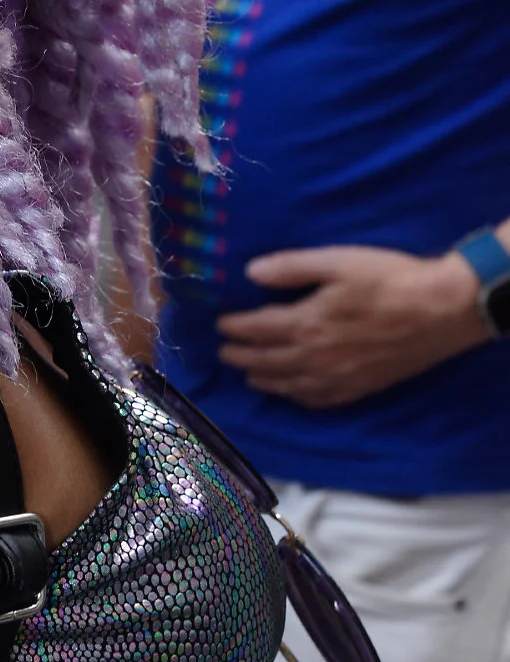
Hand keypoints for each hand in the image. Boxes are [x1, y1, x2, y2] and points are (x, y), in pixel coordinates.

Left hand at [216, 243, 491, 407]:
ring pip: (289, 385)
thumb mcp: (336, 261)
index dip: (235, 328)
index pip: (257, 330)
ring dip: (264, 380)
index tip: (220, 326)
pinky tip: (292, 393)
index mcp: (306, 324)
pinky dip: (297, 397)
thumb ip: (290, 268)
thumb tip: (250, 272)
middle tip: (224, 353)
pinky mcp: (361, 387)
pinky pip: (319, 400)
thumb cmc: (388, 278)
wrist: (441, 310)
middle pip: (268, 361)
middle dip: (242, 357)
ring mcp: (339, 378)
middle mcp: (316, 358)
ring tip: (249, 376)